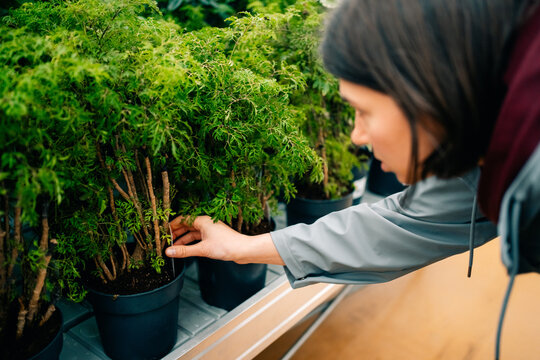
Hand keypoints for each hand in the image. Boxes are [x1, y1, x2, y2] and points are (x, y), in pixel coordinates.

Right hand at [165, 215, 284, 264]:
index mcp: (202, 220)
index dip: (171, 225)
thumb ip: (184, 251)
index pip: (182, 219)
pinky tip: (186, 249)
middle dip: (176, 233)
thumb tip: (169, 252)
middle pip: (186, 226)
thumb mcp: (202, 249)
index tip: (163, 232)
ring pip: (192, 233)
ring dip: (183, 239)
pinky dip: (191, 243)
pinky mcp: (213, 237)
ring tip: (173, 247)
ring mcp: (210, 230)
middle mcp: (206, 223)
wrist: (243, 250)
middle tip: (166, 241)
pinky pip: (198, 238)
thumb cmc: (227, 246)